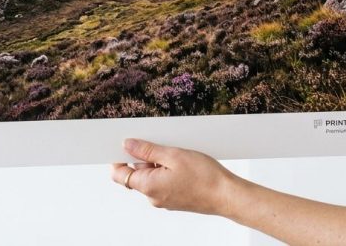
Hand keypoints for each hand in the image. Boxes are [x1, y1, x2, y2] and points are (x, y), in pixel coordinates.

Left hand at [110, 139, 241, 215]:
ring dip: (159, 164)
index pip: (119, 174)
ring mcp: (164, 199)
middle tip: (161, 145)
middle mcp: (153, 197)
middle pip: (136, 173)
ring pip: (152, 177)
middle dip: (144, 158)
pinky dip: (168, 172)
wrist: (227, 195)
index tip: (124, 145)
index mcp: (148, 186)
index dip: (118, 158)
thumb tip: (127, 145)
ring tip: (177, 155)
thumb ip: (146, 151)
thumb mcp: (172, 155)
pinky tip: (183, 164)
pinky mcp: (175, 199)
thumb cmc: (204, 177)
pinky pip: (163, 182)